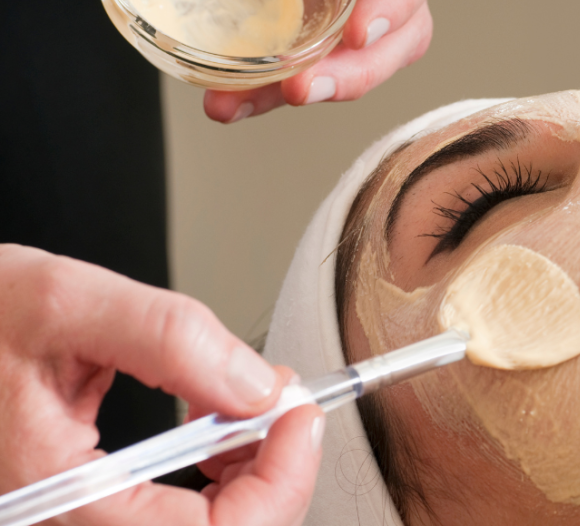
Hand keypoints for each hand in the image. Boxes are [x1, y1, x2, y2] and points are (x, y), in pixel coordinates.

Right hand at [0, 244, 323, 525]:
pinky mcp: (86, 510)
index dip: (277, 482)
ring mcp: (75, 520)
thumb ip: (171, 339)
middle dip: (273, 475)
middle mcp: (64, 523)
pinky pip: (174, 519)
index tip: (299, 416)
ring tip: (251, 412)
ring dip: (251, 476)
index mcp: (53, 495)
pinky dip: (218, 479)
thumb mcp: (68, 303)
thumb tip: (258, 387)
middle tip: (286, 409)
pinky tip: (215, 434)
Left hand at [203, 0, 448, 122]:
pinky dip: (260, 91)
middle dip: (353, 73)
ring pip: (345, 63)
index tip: (360, 31)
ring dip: (294, 91)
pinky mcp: (305, 23)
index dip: (399, 2)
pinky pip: (298, 64)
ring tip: (236, 106)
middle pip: (397, 35)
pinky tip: (224, 102)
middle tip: (304, 88)